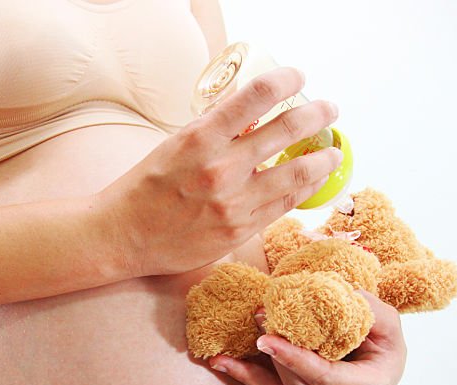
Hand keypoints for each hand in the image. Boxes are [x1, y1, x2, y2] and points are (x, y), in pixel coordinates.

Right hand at [99, 67, 342, 276]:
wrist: (123, 236)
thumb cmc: (146, 188)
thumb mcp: (175, 144)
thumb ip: (215, 128)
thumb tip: (252, 110)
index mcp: (201, 138)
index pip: (257, 96)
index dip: (287, 80)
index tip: (299, 77)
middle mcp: (221, 168)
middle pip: (288, 130)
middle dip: (317, 115)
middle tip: (329, 109)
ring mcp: (233, 203)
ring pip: (297, 174)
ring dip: (323, 158)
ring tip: (333, 151)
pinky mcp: (239, 231)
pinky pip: (284, 205)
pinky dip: (304, 189)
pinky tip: (314, 180)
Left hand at [207, 291, 406, 384]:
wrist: (383, 365)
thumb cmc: (386, 343)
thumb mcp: (389, 323)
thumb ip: (372, 310)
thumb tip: (345, 293)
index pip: (323, 375)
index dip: (293, 358)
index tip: (266, 338)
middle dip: (273, 356)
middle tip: (256, 322)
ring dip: (251, 374)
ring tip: (222, 356)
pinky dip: (251, 379)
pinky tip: (225, 366)